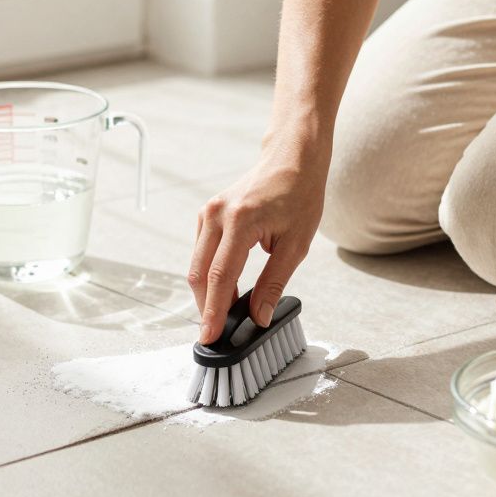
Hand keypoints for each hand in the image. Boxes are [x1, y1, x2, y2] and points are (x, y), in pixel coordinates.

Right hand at [189, 149, 325, 343]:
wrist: (292, 159)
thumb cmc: (298, 195)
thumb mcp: (295, 245)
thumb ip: (274, 283)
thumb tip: (259, 317)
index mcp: (240, 221)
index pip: (220, 277)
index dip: (214, 311)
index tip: (210, 336)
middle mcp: (216, 215)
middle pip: (199, 274)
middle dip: (206, 307)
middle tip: (217, 334)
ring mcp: (208, 213)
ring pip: (196, 265)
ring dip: (208, 293)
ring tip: (225, 315)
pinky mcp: (207, 215)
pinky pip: (201, 253)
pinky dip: (210, 275)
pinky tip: (227, 290)